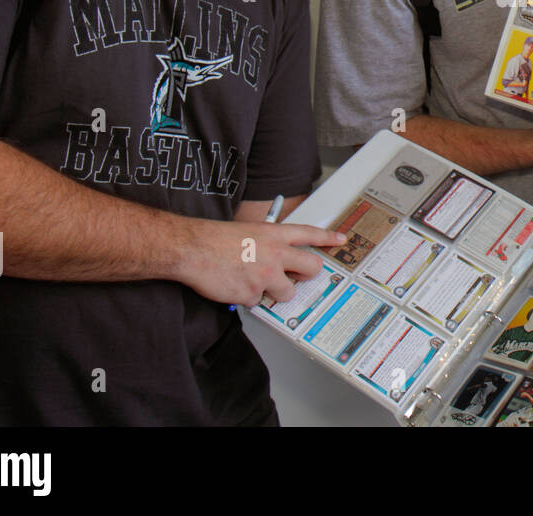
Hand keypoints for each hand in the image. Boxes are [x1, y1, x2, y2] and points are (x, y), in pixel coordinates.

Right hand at [175, 218, 346, 307]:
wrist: (191, 248)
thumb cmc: (213, 239)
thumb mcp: (248, 231)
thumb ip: (268, 243)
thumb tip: (278, 257)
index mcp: (274, 234)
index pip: (309, 234)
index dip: (328, 237)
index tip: (340, 240)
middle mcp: (276, 253)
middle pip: (312, 267)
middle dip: (307, 275)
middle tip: (296, 276)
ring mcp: (266, 275)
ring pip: (287, 292)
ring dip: (274, 291)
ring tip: (252, 280)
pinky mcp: (253, 293)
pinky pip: (257, 302)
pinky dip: (246, 298)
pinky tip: (234, 285)